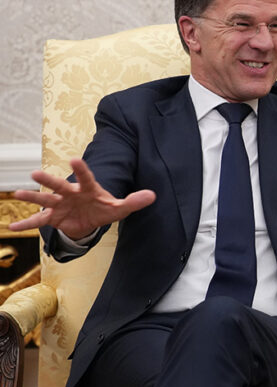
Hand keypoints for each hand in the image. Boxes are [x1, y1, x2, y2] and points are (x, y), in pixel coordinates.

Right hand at [8, 158, 155, 239]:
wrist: (92, 218)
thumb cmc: (105, 208)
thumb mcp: (120, 207)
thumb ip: (134, 201)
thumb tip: (153, 195)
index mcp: (88, 188)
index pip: (86, 177)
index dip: (81, 170)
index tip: (74, 160)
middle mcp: (71, 193)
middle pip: (59, 185)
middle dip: (48, 180)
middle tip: (35, 173)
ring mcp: (60, 205)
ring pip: (45, 200)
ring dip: (32, 197)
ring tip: (18, 194)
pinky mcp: (54, 217)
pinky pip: (38, 221)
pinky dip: (26, 224)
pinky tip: (12, 227)